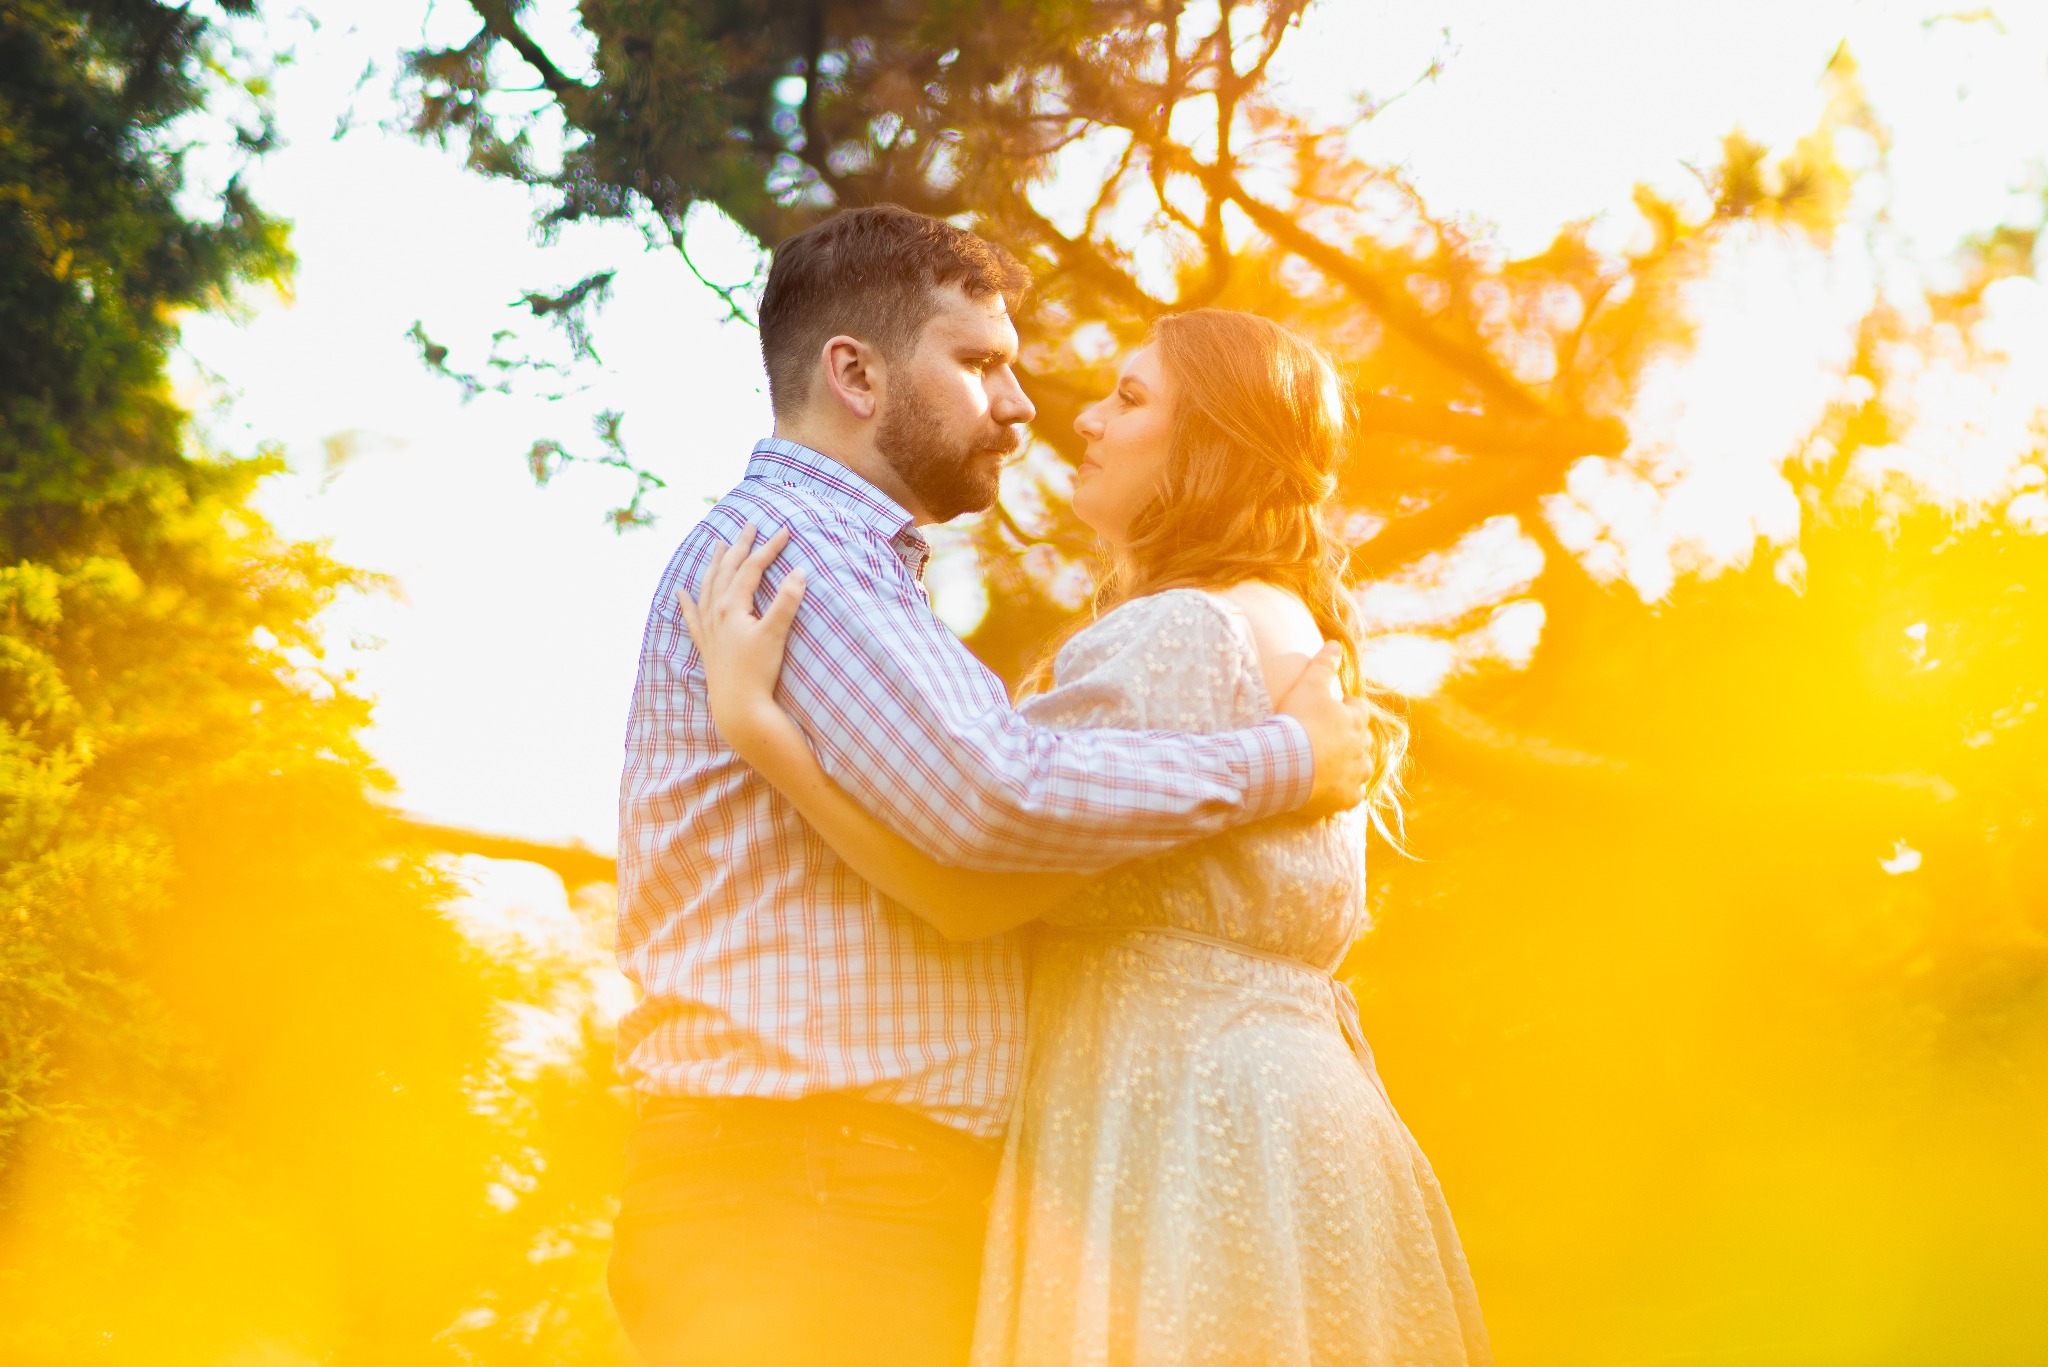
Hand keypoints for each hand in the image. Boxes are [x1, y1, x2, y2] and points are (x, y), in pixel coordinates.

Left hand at [675, 524, 806, 757]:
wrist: (738, 708)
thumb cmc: (757, 672)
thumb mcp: (775, 634)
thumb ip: (787, 601)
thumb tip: (799, 571)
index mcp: (732, 607)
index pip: (751, 568)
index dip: (768, 548)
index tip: (784, 531)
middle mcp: (716, 613)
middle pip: (727, 570)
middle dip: (739, 546)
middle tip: (749, 525)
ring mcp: (709, 629)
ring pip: (708, 587)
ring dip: (715, 565)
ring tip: (718, 546)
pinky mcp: (707, 646)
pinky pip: (692, 618)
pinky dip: (686, 603)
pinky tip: (680, 593)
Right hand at [1277, 643, 1378, 816]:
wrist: (1285, 764)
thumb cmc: (1297, 722)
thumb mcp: (1308, 685)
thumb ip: (1323, 665)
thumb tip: (1335, 644)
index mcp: (1354, 720)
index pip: (1360, 709)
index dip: (1350, 707)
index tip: (1338, 707)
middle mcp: (1361, 748)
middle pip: (1363, 740)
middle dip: (1352, 737)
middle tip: (1331, 737)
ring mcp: (1355, 775)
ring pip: (1362, 769)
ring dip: (1353, 765)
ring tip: (1335, 765)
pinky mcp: (1346, 798)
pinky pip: (1352, 797)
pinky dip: (1345, 792)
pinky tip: (1333, 791)